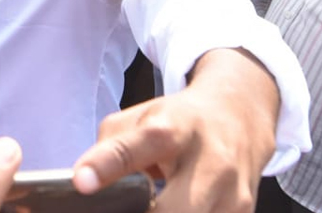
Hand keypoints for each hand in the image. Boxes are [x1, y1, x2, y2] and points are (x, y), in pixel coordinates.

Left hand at [72, 50, 278, 212]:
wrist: (239, 119)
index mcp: (175, 127)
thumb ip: (109, 147)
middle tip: (118, 210)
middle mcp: (211, 161)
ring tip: (144, 204)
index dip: (108, 165)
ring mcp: (233, 195)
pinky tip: (170, 207)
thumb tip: (84, 186)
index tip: (82, 183)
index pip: (141, 145)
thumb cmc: (179, 121)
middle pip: (174, 211)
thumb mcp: (141, 118)